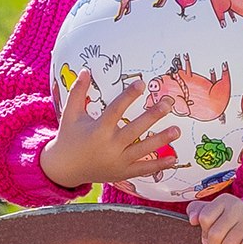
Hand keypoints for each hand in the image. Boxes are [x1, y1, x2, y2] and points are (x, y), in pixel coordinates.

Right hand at [39, 68, 180, 189]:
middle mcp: (110, 147)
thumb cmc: (68, 138)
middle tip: (168, 103)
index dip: (129, 96)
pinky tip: (174, 159)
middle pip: (135, 129)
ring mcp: (117, 162)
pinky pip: (143, 169)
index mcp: (97, 130)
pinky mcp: (122, 173)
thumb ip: (78, 92)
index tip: (142, 84)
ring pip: (143, 150)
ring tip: (177, 130)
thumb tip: (86, 70)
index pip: (116, 110)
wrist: (64, 169)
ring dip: (162, 140)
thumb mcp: (70, 114)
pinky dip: (159, 165)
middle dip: (153, 115)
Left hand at [191, 193, 242, 243]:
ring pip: (230, 242)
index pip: (205, 217)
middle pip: (216, 233)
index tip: (204, 243)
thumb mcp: (217, 214)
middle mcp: (238, 206)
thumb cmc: (234, 224)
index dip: (203, 234)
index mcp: (224, 200)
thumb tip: (192, 219)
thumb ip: (200, 211)